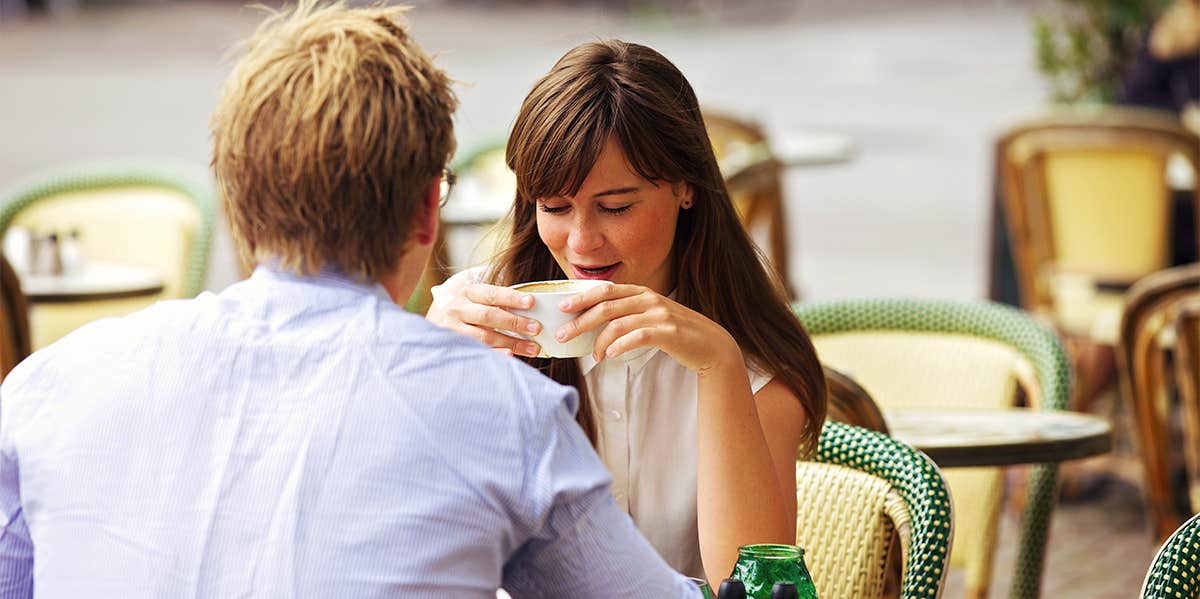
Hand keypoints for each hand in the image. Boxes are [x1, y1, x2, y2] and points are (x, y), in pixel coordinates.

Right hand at [426, 282, 543, 356]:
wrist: (426, 322)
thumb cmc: (459, 304)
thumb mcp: (469, 291)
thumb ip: (492, 292)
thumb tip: (527, 297)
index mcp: (466, 292)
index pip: (491, 294)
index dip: (511, 298)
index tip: (531, 302)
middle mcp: (457, 309)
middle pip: (489, 316)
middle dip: (515, 322)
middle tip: (536, 328)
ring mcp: (453, 330)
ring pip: (484, 337)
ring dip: (511, 343)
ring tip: (533, 348)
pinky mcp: (453, 346)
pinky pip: (477, 351)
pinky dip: (495, 354)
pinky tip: (511, 356)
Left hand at [556, 284, 740, 373]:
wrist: (711, 345)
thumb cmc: (675, 333)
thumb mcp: (650, 316)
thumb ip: (626, 315)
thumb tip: (592, 324)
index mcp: (642, 292)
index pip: (606, 290)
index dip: (582, 296)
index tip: (562, 306)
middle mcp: (649, 299)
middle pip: (606, 306)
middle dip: (581, 321)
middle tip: (563, 335)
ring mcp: (660, 315)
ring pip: (618, 323)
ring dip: (599, 342)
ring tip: (593, 357)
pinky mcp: (669, 332)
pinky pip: (638, 336)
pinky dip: (620, 345)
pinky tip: (610, 355)